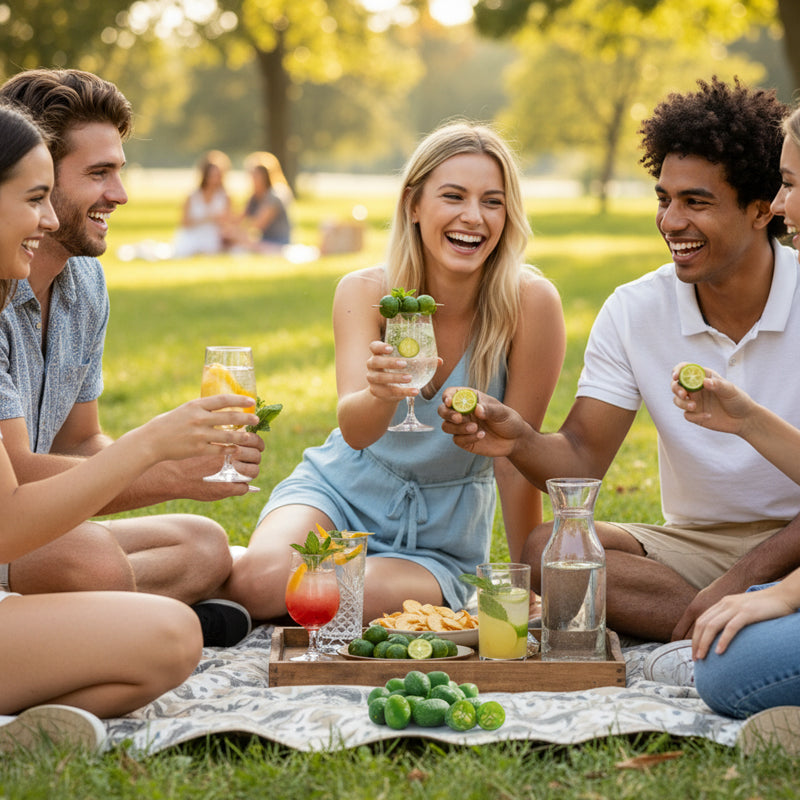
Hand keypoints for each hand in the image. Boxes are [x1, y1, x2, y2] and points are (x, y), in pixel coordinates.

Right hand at [139, 395, 258, 462]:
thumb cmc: (168, 424)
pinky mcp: (198, 449)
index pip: (223, 399)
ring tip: (250, 436)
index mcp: (196, 405)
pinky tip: (236, 449)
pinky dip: (230, 449)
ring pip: (228, 436)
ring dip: (242, 436)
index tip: (251, 401)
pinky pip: (219, 449)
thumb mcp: (185, 409)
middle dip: (246, 419)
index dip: (240, 400)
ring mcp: (199, 434)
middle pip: (229, 417)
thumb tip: (221, 407)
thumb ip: (201, 409)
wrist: (151, 441)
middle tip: (256, 419)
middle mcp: (199, 418)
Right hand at [365, 340, 440, 401]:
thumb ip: (422, 361)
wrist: (387, 390)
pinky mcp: (376, 391)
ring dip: (395, 378)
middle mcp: (372, 365)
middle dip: (390, 362)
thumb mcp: (408, 364)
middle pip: (376, 362)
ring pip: (380, 378)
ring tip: (410, 378)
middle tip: (404, 364)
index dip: (380, 347)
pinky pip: (389, 392)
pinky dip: (403, 392)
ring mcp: (372, 379)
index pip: (374, 346)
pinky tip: (414, 391)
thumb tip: (439, 361)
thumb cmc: (398, 371)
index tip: (391, 348)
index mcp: (378, 354)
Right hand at [438, 388, 524, 457]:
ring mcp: (461, 427)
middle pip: (443, 410)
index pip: (451, 393)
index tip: (449, 402)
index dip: (447, 396)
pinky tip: (481, 435)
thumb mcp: (502, 412)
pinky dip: (467, 438)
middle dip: (447, 414)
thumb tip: (477, 409)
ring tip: (475, 428)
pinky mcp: (464, 440)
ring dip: (458, 428)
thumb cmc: (508, 420)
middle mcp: (462, 412)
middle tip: (459, 418)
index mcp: (469, 398)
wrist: (514, 440)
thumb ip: (490, 410)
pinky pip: (457, 439)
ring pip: (446, 426)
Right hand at [671, 362, 753, 434]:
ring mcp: (694, 402)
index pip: (686, 370)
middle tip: (684, 394)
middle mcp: (696, 389)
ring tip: (694, 407)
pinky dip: (695, 416)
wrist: (744, 419)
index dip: (678, 371)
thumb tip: (704, 381)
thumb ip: (718, 385)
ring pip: (677, 400)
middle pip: (676, 385)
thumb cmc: (738, 400)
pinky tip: (708, 416)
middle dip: (676, 389)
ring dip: (682, 403)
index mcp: (703, 377)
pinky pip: (687, 415)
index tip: (676, 376)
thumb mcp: (730, 390)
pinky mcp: (695, 415)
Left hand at [692, 587, 794, 659]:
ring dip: (704, 643)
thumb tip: (723, 636)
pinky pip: (731, 628)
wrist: (783, 595)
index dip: (695, 637)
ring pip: (712, 626)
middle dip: (696, 642)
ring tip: (702, 657)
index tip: (694, 652)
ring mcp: (735, 607)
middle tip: (695, 658)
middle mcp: (725, 604)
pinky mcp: (747, 612)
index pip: (701, 620)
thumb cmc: (765, 607)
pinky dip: (723, 640)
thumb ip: (732, 619)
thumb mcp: (743, 610)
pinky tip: (719, 652)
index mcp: (723, 603)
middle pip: (703, 624)